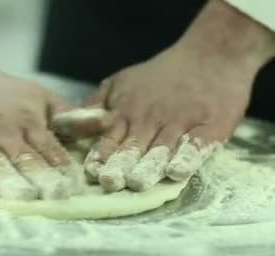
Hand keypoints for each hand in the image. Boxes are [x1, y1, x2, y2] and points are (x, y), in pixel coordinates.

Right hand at [0, 5, 109, 199]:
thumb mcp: (37, 97)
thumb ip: (68, 117)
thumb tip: (107, 122)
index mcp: (25, 120)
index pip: (47, 148)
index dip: (60, 168)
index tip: (74, 187)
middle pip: (21, 157)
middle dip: (40, 177)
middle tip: (55, 196)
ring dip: (8, 179)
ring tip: (23, 197)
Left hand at [83, 0, 274, 191]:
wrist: (211, 54)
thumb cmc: (161, 75)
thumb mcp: (120, 83)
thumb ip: (95, 106)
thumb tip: (63, 124)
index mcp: (127, 113)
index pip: (108, 141)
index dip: (100, 158)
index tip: (91, 173)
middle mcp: (150, 121)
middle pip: (132, 150)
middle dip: (120, 167)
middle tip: (110, 183)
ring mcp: (179, 124)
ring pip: (160, 151)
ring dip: (148, 168)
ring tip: (138, 183)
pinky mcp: (209, 127)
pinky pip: (196, 146)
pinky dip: (186, 159)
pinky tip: (177, 172)